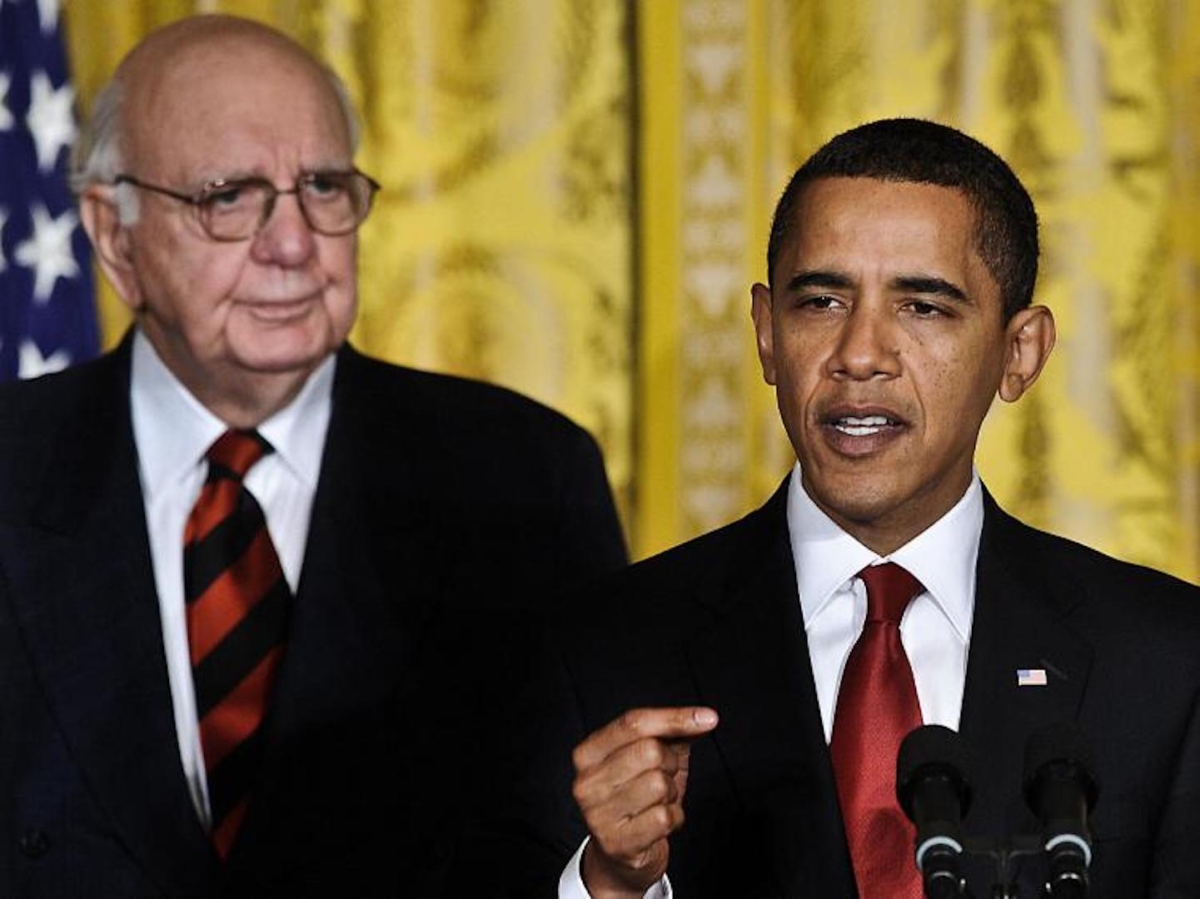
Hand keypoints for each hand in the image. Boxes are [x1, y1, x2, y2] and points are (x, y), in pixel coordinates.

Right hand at [571, 706, 718, 898]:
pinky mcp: (616, 842)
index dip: (674, 718)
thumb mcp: (653, 759)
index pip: (634, 723)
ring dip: (671, 794)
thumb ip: (672, 733)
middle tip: (663, 779)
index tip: (708, 718)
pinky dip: (674, 818)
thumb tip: (703, 718)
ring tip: (657, 802)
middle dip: (670, 764)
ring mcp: (598, 813)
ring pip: (660, 784)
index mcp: (589, 753)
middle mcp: (587, 781)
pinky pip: (664, 817)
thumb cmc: (638, 798)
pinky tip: (659, 823)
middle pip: (651, 751)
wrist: (620, 856)